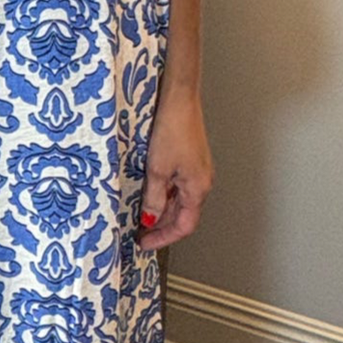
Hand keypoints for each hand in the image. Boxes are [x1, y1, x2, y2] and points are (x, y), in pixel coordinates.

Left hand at [137, 87, 212, 250]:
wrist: (180, 99)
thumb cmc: (172, 129)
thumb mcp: (157, 169)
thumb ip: (154, 197)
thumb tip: (150, 218)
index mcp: (198, 188)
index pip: (183, 226)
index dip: (163, 238)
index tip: (145, 243)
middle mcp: (202, 182)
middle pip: (183, 215)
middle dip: (161, 226)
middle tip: (140, 232)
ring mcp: (198, 170)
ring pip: (180, 200)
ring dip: (162, 210)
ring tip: (141, 214)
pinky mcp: (191, 159)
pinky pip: (179, 185)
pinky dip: (165, 194)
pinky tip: (150, 192)